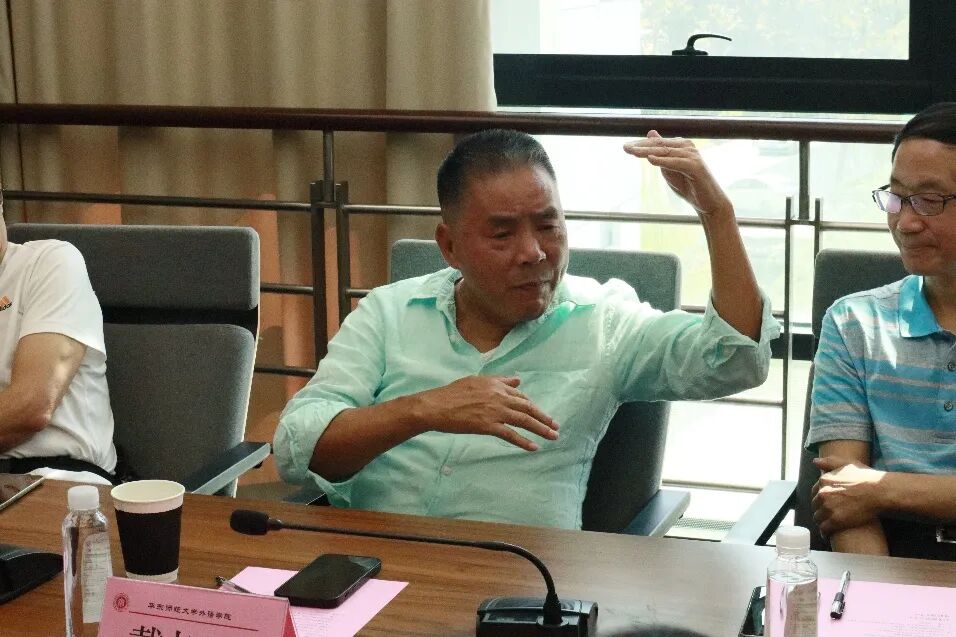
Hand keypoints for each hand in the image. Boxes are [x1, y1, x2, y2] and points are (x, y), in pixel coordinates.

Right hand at [414, 375, 559, 451]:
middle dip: (544, 418)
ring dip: (540, 429)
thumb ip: (498, 380)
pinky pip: (510, 435)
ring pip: (523, 420)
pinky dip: (523, 441)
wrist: (435, 406)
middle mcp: (498, 396)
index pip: (520, 395)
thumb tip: (517, 379)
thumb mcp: (476, 380)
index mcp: (495, 384)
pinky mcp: (487, 426)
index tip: (540, 414)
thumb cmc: (451, 393)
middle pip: (527, 408)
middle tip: (556, 426)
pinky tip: (533, 447)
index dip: (532, 406)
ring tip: (552, 436)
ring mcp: (494, 411)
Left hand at [623, 130, 733, 218]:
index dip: (640, 144)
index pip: (657, 143)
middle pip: (660, 145)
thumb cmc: (688, 186)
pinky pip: (677, 162)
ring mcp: (692, 155)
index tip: (625, 146)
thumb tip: (650, 133)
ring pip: (666, 152)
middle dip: (641, 146)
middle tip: (625, 147)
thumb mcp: (668, 168)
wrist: (708, 203)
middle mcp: (686, 147)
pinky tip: (651, 160)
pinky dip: (664, 161)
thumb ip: (659, 153)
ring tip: (633, 152)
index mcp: (680, 146)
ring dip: (649, 152)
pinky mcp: (696, 166)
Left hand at [811, 456, 886, 535]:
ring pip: (818, 518)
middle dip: (820, 509)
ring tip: (828, 524)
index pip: (815, 492)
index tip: (825, 502)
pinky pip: (824, 529)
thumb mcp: (847, 463)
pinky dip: (825, 532)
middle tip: (827, 514)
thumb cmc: (866, 477)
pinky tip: (827, 534)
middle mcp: (822, 494)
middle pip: (815, 505)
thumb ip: (829, 462)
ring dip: (821, 521)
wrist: (878, 492)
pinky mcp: (835, 521)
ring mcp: (828, 508)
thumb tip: (814, 461)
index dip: (820, 498)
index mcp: (824, 481)